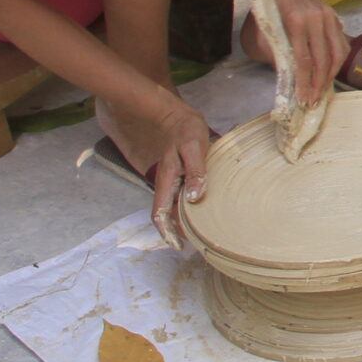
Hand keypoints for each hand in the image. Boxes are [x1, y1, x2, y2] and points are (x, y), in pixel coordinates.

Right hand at [100, 93, 213, 247]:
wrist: (174, 115)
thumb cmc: (185, 129)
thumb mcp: (194, 147)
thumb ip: (196, 171)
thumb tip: (194, 197)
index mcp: (167, 180)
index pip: (159, 213)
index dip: (166, 232)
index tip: (177, 246)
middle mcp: (166, 184)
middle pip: (166, 215)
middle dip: (177, 232)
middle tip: (198, 244)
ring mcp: (171, 180)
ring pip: (173, 207)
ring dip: (183, 222)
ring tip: (201, 233)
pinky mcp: (178, 176)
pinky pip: (179, 197)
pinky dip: (187, 209)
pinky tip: (201, 211)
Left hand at [259, 0, 348, 103]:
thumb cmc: (267, 4)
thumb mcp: (261, 30)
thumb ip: (273, 53)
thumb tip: (285, 78)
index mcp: (296, 22)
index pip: (304, 60)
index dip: (305, 82)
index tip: (303, 99)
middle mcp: (317, 19)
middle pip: (324, 60)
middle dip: (319, 84)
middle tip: (314, 101)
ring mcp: (328, 17)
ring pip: (338, 53)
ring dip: (331, 75)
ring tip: (322, 89)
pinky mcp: (334, 16)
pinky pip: (341, 43)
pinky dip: (338, 60)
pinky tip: (329, 71)